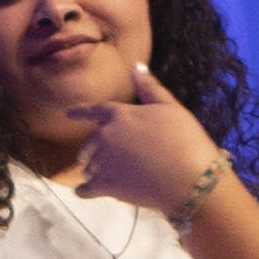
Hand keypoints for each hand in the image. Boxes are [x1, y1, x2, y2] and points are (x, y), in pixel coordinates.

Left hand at [67, 69, 229, 216]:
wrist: (190, 178)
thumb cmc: (185, 140)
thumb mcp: (170, 107)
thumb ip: (149, 88)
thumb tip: (135, 66)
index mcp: (119, 114)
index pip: (94, 111)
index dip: (80, 113)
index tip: (68, 114)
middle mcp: (104, 136)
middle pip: (89, 143)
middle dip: (93, 149)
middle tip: (105, 158)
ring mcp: (102, 162)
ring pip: (88, 166)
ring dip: (93, 170)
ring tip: (106, 176)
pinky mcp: (104, 186)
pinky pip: (84, 189)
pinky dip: (84, 191)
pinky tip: (85, 192)